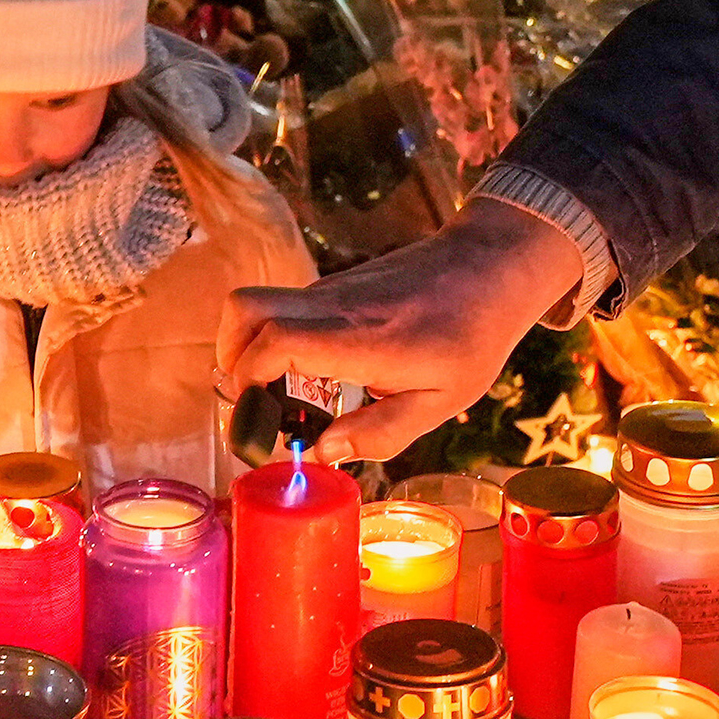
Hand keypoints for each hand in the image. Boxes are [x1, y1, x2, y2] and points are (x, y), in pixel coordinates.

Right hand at [218, 197, 582, 463]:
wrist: (489, 266)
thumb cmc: (471, 337)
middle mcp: (336, 306)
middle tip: (254, 400)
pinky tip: (316, 371)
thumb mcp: (442, 402)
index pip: (278, 342)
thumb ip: (380, 433)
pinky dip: (279, 338)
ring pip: (260, 304)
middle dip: (230, 358)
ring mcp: (331, 289)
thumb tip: (322, 452)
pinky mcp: (334, 285)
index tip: (256, 417)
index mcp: (364, 340)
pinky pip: (287, 307)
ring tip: (282, 392)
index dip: (248, 380)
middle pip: (244, 309)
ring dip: (252, 348)